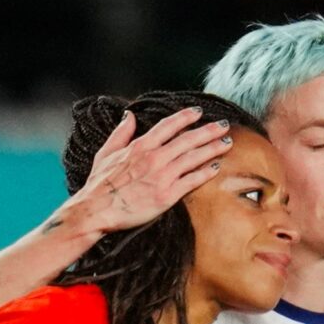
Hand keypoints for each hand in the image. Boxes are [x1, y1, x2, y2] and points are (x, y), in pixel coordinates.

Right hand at [68, 107, 232, 235]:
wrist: (97, 210)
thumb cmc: (99, 184)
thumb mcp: (106, 152)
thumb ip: (121, 133)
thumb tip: (129, 115)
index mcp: (140, 145)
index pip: (168, 125)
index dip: (185, 117)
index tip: (198, 112)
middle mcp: (154, 158)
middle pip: (187, 139)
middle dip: (208, 131)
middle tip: (224, 125)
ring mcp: (162, 176)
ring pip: (193, 158)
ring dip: (212, 148)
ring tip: (227, 143)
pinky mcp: (167, 196)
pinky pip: (192, 181)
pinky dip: (205, 173)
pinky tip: (217, 167)